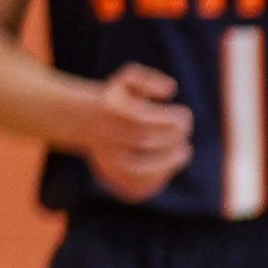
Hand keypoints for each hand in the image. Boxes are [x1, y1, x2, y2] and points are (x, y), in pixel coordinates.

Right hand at [78, 65, 191, 201]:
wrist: (82, 119)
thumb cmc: (118, 100)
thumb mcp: (127, 81)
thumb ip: (147, 79)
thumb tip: (169, 89)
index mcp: (108, 112)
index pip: (145, 120)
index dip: (171, 120)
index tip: (184, 116)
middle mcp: (103, 137)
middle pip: (143, 141)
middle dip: (172, 137)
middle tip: (184, 131)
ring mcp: (104, 161)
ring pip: (138, 171)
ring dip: (169, 163)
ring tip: (184, 151)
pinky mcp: (111, 178)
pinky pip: (134, 188)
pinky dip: (156, 179)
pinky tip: (168, 166)